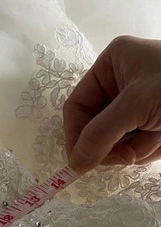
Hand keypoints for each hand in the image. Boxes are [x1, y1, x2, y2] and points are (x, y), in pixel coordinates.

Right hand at [63, 35, 160, 172]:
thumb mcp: (135, 106)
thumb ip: (99, 135)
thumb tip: (73, 164)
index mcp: (114, 62)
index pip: (78, 105)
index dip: (75, 135)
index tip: (79, 163)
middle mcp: (123, 80)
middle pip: (95, 125)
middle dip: (109, 145)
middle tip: (123, 158)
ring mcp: (141, 102)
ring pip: (116, 139)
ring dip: (131, 150)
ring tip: (152, 143)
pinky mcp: (156, 121)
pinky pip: (137, 145)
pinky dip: (146, 150)